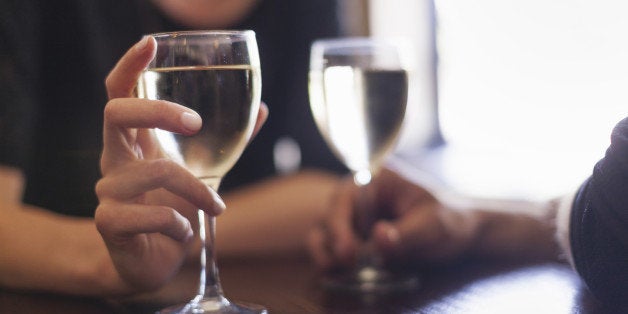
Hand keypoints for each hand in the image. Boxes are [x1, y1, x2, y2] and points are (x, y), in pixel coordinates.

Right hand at [94, 36, 266, 292]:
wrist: (149, 264)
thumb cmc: (172, 210)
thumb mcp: (202, 173)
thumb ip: (227, 144)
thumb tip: (261, 110)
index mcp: (134, 143)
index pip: (120, 94)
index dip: (130, 65)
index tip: (151, 44)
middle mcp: (114, 160)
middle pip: (116, 113)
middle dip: (159, 110)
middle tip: (195, 122)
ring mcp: (107, 191)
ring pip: (156, 171)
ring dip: (198, 191)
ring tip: (215, 208)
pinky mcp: (109, 224)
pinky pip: (152, 214)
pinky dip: (181, 223)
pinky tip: (185, 231)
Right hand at [307, 168, 479, 270]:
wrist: (460, 233)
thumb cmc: (449, 220)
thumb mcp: (433, 226)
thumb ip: (406, 233)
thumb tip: (378, 237)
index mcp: (378, 178)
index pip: (345, 195)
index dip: (339, 223)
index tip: (348, 252)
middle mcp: (360, 194)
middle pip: (330, 215)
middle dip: (333, 242)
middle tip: (346, 265)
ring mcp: (355, 215)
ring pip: (325, 231)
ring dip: (327, 252)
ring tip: (340, 271)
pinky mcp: (354, 235)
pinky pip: (332, 246)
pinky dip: (332, 260)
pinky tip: (342, 273)